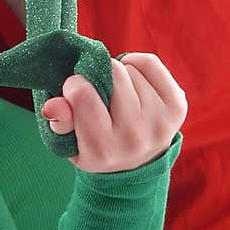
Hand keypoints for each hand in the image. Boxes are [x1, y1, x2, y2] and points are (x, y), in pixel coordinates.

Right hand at [41, 53, 186, 172]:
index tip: (73, 89)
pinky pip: (150, 63)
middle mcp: (134, 138)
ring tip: (115, 91)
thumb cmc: (95, 146)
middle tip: (96, 87)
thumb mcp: (70, 142)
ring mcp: (160, 122)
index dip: (73, 84)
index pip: (83, 95)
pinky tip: (130, 79)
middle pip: (112, 74)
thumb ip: (61, 121)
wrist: (135, 166)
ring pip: (130, 69)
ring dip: (118, 73)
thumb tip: (52, 106)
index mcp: (102, 149)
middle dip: (98, 73)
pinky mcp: (177, 107)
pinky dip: (136, 62)